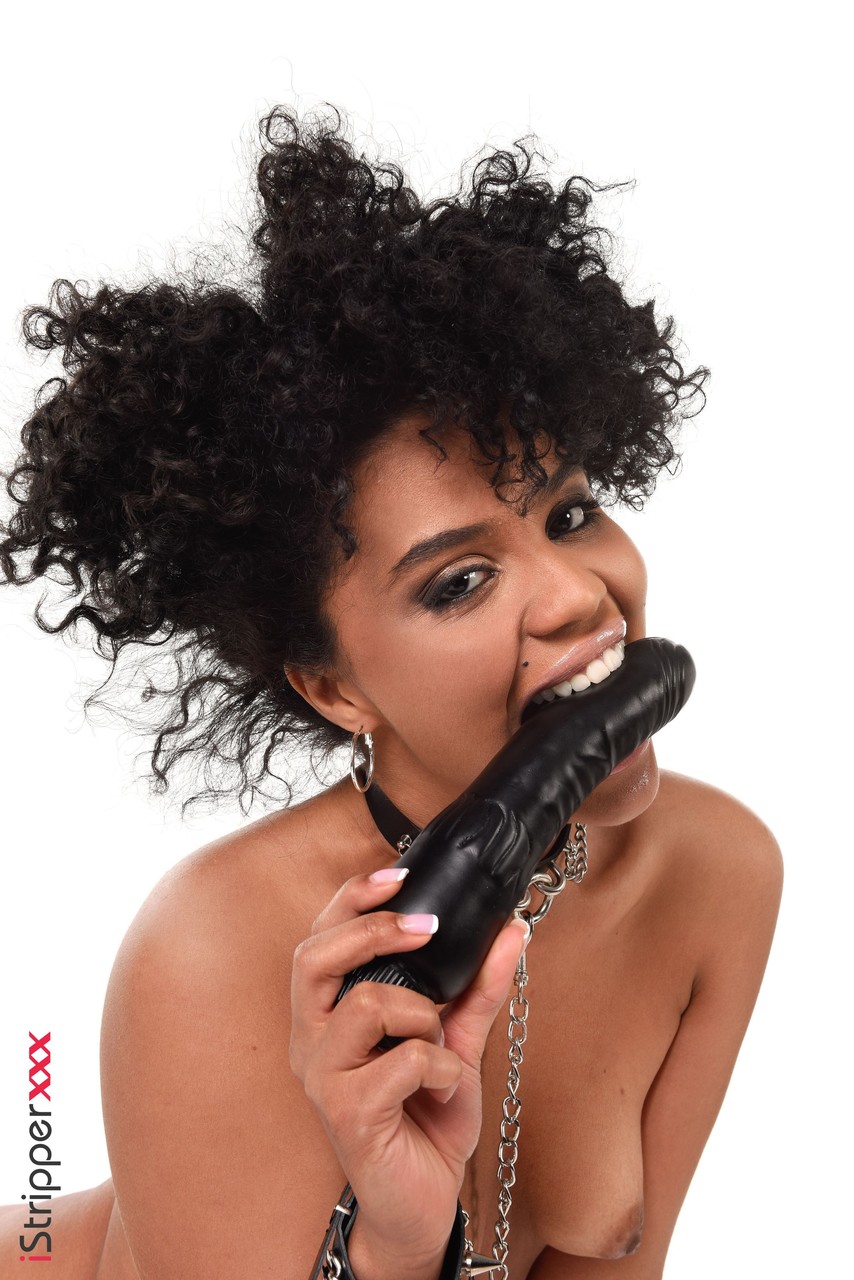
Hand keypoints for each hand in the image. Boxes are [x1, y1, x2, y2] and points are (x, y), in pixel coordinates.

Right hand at [289, 867, 527, 1276]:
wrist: (423, 1200)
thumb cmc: (426, 1116)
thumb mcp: (457, 1040)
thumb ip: (478, 986)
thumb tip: (511, 928)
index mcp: (325, 1015)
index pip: (317, 940)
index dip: (350, 901)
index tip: (399, 876)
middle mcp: (310, 1042)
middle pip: (312, 958)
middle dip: (373, 931)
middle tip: (426, 929)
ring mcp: (323, 1079)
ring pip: (364, 1004)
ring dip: (420, 1014)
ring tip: (438, 1043)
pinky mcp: (347, 1114)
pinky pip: (403, 1061)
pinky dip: (441, 1067)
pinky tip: (444, 1089)